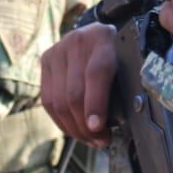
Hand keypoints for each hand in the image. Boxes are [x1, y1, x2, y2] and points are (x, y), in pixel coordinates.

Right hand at [40, 24, 116, 146]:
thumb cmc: (118, 53)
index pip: (96, 74)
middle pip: (74, 93)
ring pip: (58, 101)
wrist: (96, 32)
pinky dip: (61, 121)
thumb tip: (117, 124)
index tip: (98, 128)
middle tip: (101, 141)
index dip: (96, 104)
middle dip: (86, 125)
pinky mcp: (46, 60)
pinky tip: (74, 130)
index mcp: (103, 38)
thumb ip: (123, 85)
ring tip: (90, 140)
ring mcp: (57, 50)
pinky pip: (48, 100)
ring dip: (73, 128)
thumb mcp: (126, 61)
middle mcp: (77, 41)